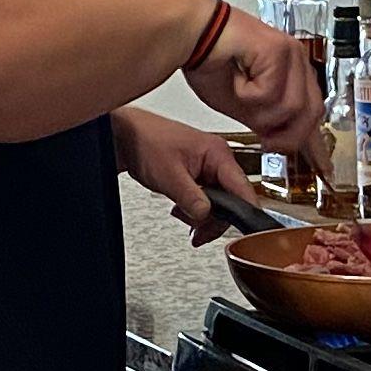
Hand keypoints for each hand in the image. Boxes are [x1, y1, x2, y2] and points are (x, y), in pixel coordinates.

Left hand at [118, 107, 268, 237]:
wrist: (125, 137)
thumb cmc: (146, 142)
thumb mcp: (169, 175)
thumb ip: (191, 198)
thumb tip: (207, 216)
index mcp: (218, 153)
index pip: (243, 187)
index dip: (245, 212)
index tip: (245, 232)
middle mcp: (217, 159)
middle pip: (231, 200)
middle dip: (213, 219)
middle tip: (198, 233)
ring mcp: (207, 168)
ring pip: (218, 202)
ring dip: (201, 216)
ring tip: (182, 216)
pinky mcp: (197, 175)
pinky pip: (206, 199)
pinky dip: (194, 210)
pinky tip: (181, 210)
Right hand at [185, 4, 327, 160]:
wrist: (190, 33)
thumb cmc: (211, 62)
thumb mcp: (245, 107)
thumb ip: (268, 121)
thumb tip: (283, 140)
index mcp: (294, 71)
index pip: (314, 112)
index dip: (308, 139)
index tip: (304, 158)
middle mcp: (297, 59)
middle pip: (312, 112)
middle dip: (287, 135)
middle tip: (265, 140)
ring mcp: (290, 53)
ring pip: (291, 106)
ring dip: (260, 112)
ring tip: (240, 93)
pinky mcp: (277, 49)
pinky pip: (269, 92)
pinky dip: (247, 94)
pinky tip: (236, 78)